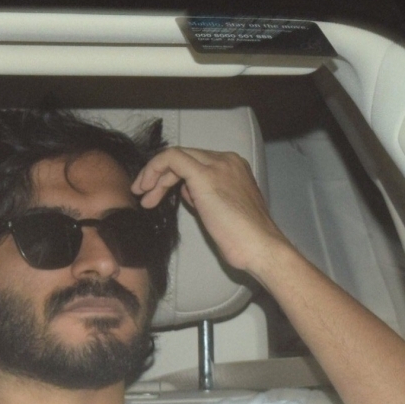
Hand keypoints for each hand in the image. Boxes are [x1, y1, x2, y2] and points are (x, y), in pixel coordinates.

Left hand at [132, 147, 295, 281]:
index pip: (196, 162)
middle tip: (145, 196)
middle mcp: (227, 160)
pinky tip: (146, 189)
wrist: (260, 247)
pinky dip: (154, 170)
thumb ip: (205, 196)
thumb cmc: (244, 238)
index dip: (173, 177)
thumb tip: (186, 191)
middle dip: (159, 175)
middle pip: (184, 157)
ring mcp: (217, 165)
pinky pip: (172, 159)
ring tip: (144, 198)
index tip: (159, 195)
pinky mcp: (205, 174)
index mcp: (233, 167)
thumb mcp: (221, 211)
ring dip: (154, 176)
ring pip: (176, 157)